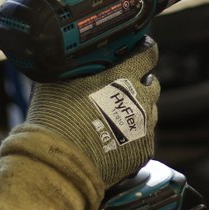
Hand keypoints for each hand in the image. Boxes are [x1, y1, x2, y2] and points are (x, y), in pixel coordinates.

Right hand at [23, 38, 159, 186]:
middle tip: (121, 90)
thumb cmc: (56, 116)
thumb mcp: (60, 80)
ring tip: (115, 119)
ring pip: (150, 112)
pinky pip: (144, 138)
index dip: (144, 50)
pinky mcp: (144, 150)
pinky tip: (116, 141)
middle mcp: (141, 98)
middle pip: (152, 84)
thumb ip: (74, 68)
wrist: (60, 159)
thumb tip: (68, 61)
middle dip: (140, 84)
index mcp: (124, 75)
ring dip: (138, 111)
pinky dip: (134, 138)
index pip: (148, 53)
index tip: (140, 49)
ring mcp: (145, 126)